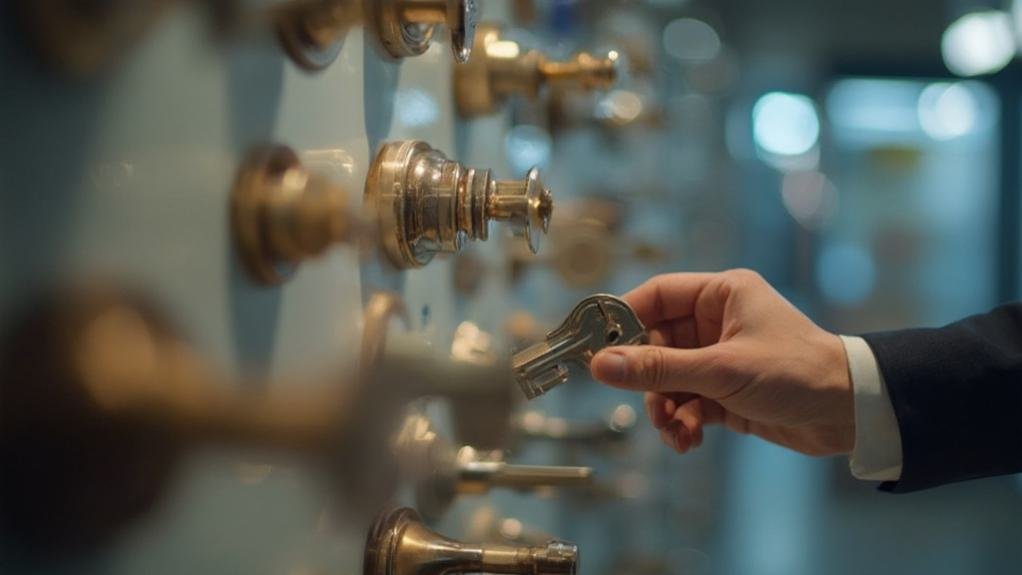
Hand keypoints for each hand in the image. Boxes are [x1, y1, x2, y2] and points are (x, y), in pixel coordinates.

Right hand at [590, 269, 853, 456]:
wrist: (851, 414)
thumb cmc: (794, 372)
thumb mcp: (720, 370)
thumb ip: (657, 369)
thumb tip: (600, 365)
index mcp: (722, 294)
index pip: (657, 296)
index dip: (625, 320)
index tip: (597, 346)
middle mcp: (718, 322)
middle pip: (657, 344)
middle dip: (649, 380)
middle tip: (645, 403)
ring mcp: (721, 358)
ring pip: (669, 379)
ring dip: (665, 407)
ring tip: (673, 430)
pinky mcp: (726, 392)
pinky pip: (687, 402)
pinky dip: (683, 422)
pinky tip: (688, 441)